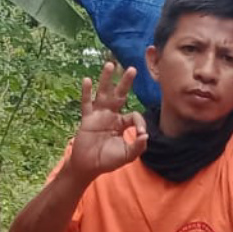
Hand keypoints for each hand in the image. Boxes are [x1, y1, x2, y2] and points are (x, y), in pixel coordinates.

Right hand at [69, 62, 147, 179]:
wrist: (88, 166)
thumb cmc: (108, 160)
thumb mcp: (126, 155)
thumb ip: (137, 147)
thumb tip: (146, 136)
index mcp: (122, 123)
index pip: (134, 115)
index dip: (139, 122)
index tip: (141, 133)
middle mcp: (111, 116)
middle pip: (120, 95)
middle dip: (125, 82)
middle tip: (132, 69)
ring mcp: (98, 116)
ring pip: (103, 94)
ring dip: (106, 80)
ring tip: (110, 65)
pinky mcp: (87, 119)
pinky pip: (86, 104)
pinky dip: (86, 92)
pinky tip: (87, 80)